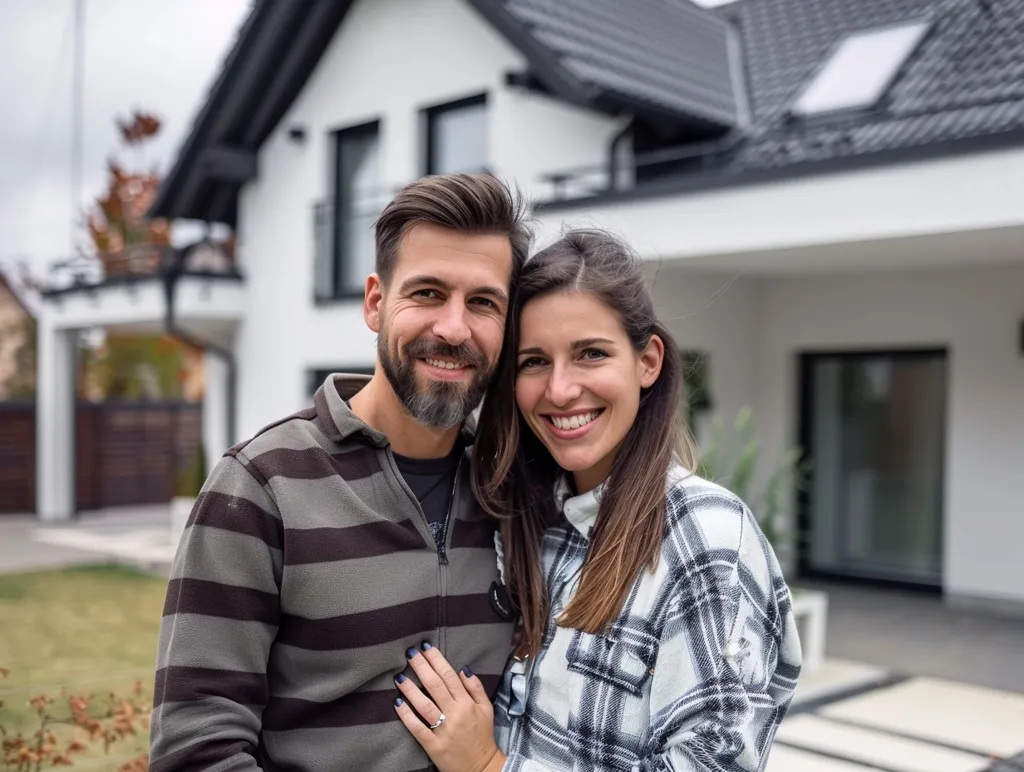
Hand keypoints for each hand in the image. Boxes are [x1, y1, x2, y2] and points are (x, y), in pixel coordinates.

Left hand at [394, 642, 505, 771]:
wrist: (481, 768)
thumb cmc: (482, 735)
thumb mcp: (486, 709)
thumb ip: (476, 687)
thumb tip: (463, 668)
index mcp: (467, 703)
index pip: (449, 676)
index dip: (437, 660)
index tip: (426, 647)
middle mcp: (455, 714)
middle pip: (435, 686)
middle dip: (421, 667)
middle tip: (410, 654)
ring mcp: (444, 730)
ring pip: (424, 705)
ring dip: (410, 689)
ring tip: (399, 676)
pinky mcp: (434, 746)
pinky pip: (417, 728)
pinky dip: (406, 716)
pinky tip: (397, 703)